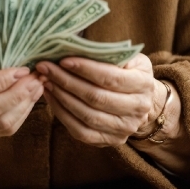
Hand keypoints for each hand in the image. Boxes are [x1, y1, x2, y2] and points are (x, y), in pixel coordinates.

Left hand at [35, 53, 167, 146]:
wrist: (142, 100)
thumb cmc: (129, 72)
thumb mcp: (129, 57)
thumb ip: (110, 54)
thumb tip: (76, 47)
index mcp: (143, 84)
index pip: (110, 77)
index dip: (85, 69)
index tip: (63, 60)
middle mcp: (137, 110)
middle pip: (96, 98)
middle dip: (66, 81)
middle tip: (46, 68)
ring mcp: (124, 129)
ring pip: (87, 116)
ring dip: (62, 97)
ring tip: (46, 81)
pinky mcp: (110, 141)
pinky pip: (81, 132)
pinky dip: (62, 115)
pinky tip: (51, 98)